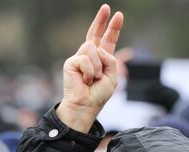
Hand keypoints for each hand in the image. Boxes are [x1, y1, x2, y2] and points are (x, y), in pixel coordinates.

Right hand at [57, 4, 123, 132]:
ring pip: (93, 50)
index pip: (106, 40)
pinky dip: (90, 72)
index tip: (117, 15)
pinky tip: (85, 81)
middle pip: (95, 34)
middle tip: (107, 7)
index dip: (112, 28)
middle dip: (101, 20)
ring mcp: (79, 58)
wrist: (86, 105)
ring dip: (98, 67)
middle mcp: (89, 56)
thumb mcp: (113, 77)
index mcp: (101, 59)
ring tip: (93, 79)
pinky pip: (86, 59)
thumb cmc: (98, 95)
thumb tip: (98, 49)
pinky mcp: (71, 62)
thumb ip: (111, 60)